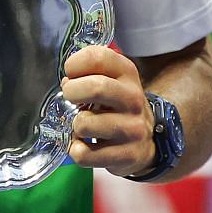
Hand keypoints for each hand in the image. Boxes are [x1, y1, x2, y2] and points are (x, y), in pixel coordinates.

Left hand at [62, 45, 156, 177]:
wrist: (145, 141)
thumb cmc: (118, 107)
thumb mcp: (111, 82)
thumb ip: (88, 74)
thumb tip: (67, 82)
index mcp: (127, 74)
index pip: (98, 57)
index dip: (75, 64)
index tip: (71, 75)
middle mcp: (133, 98)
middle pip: (95, 87)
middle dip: (72, 93)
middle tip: (71, 99)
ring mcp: (133, 128)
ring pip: (85, 124)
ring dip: (75, 126)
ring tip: (82, 126)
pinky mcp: (127, 155)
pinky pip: (84, 154)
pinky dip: (76, 150)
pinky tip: (85, 145)